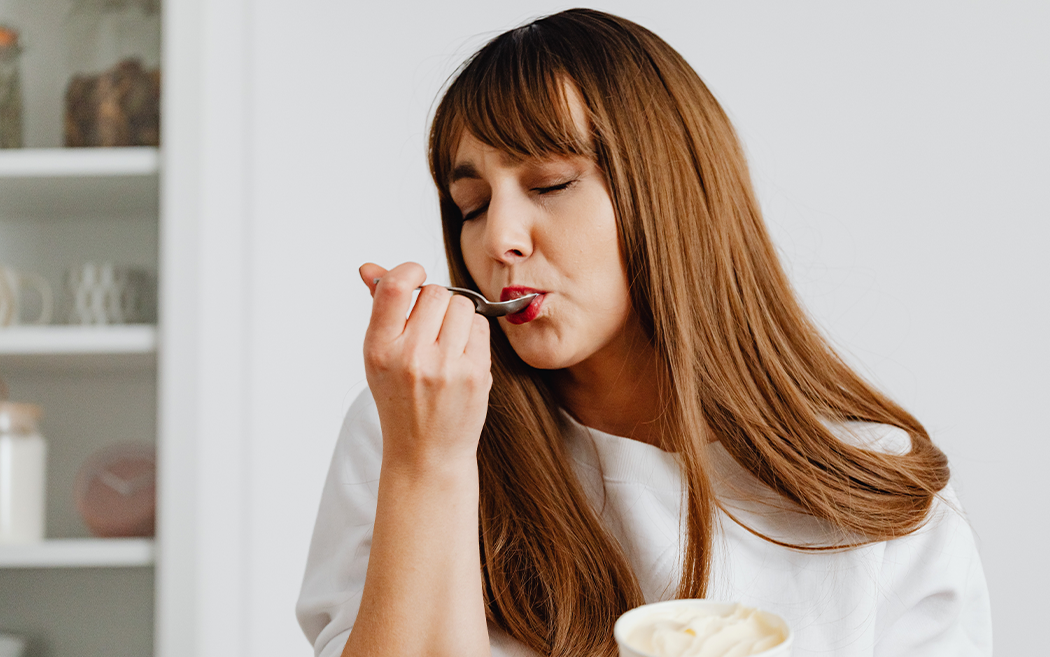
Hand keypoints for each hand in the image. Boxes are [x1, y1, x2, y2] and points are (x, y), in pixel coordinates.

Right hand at [360, 262, 491, 471]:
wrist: (426, 453)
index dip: (410, 271)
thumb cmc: (401, 399)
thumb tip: (370, 268)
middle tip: (430, 326)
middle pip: (436, 292)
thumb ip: (380, 309)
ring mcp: (445, 367)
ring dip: (457, 315)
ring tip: (446, 341)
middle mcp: (410, 357)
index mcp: (379, 348)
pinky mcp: (474, 374)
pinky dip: (473, 333)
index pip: (395, 287)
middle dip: (436, 301)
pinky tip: (461, 354)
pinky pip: (481, 326)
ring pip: (463, 305)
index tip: (415, 276)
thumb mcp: (379, 356)